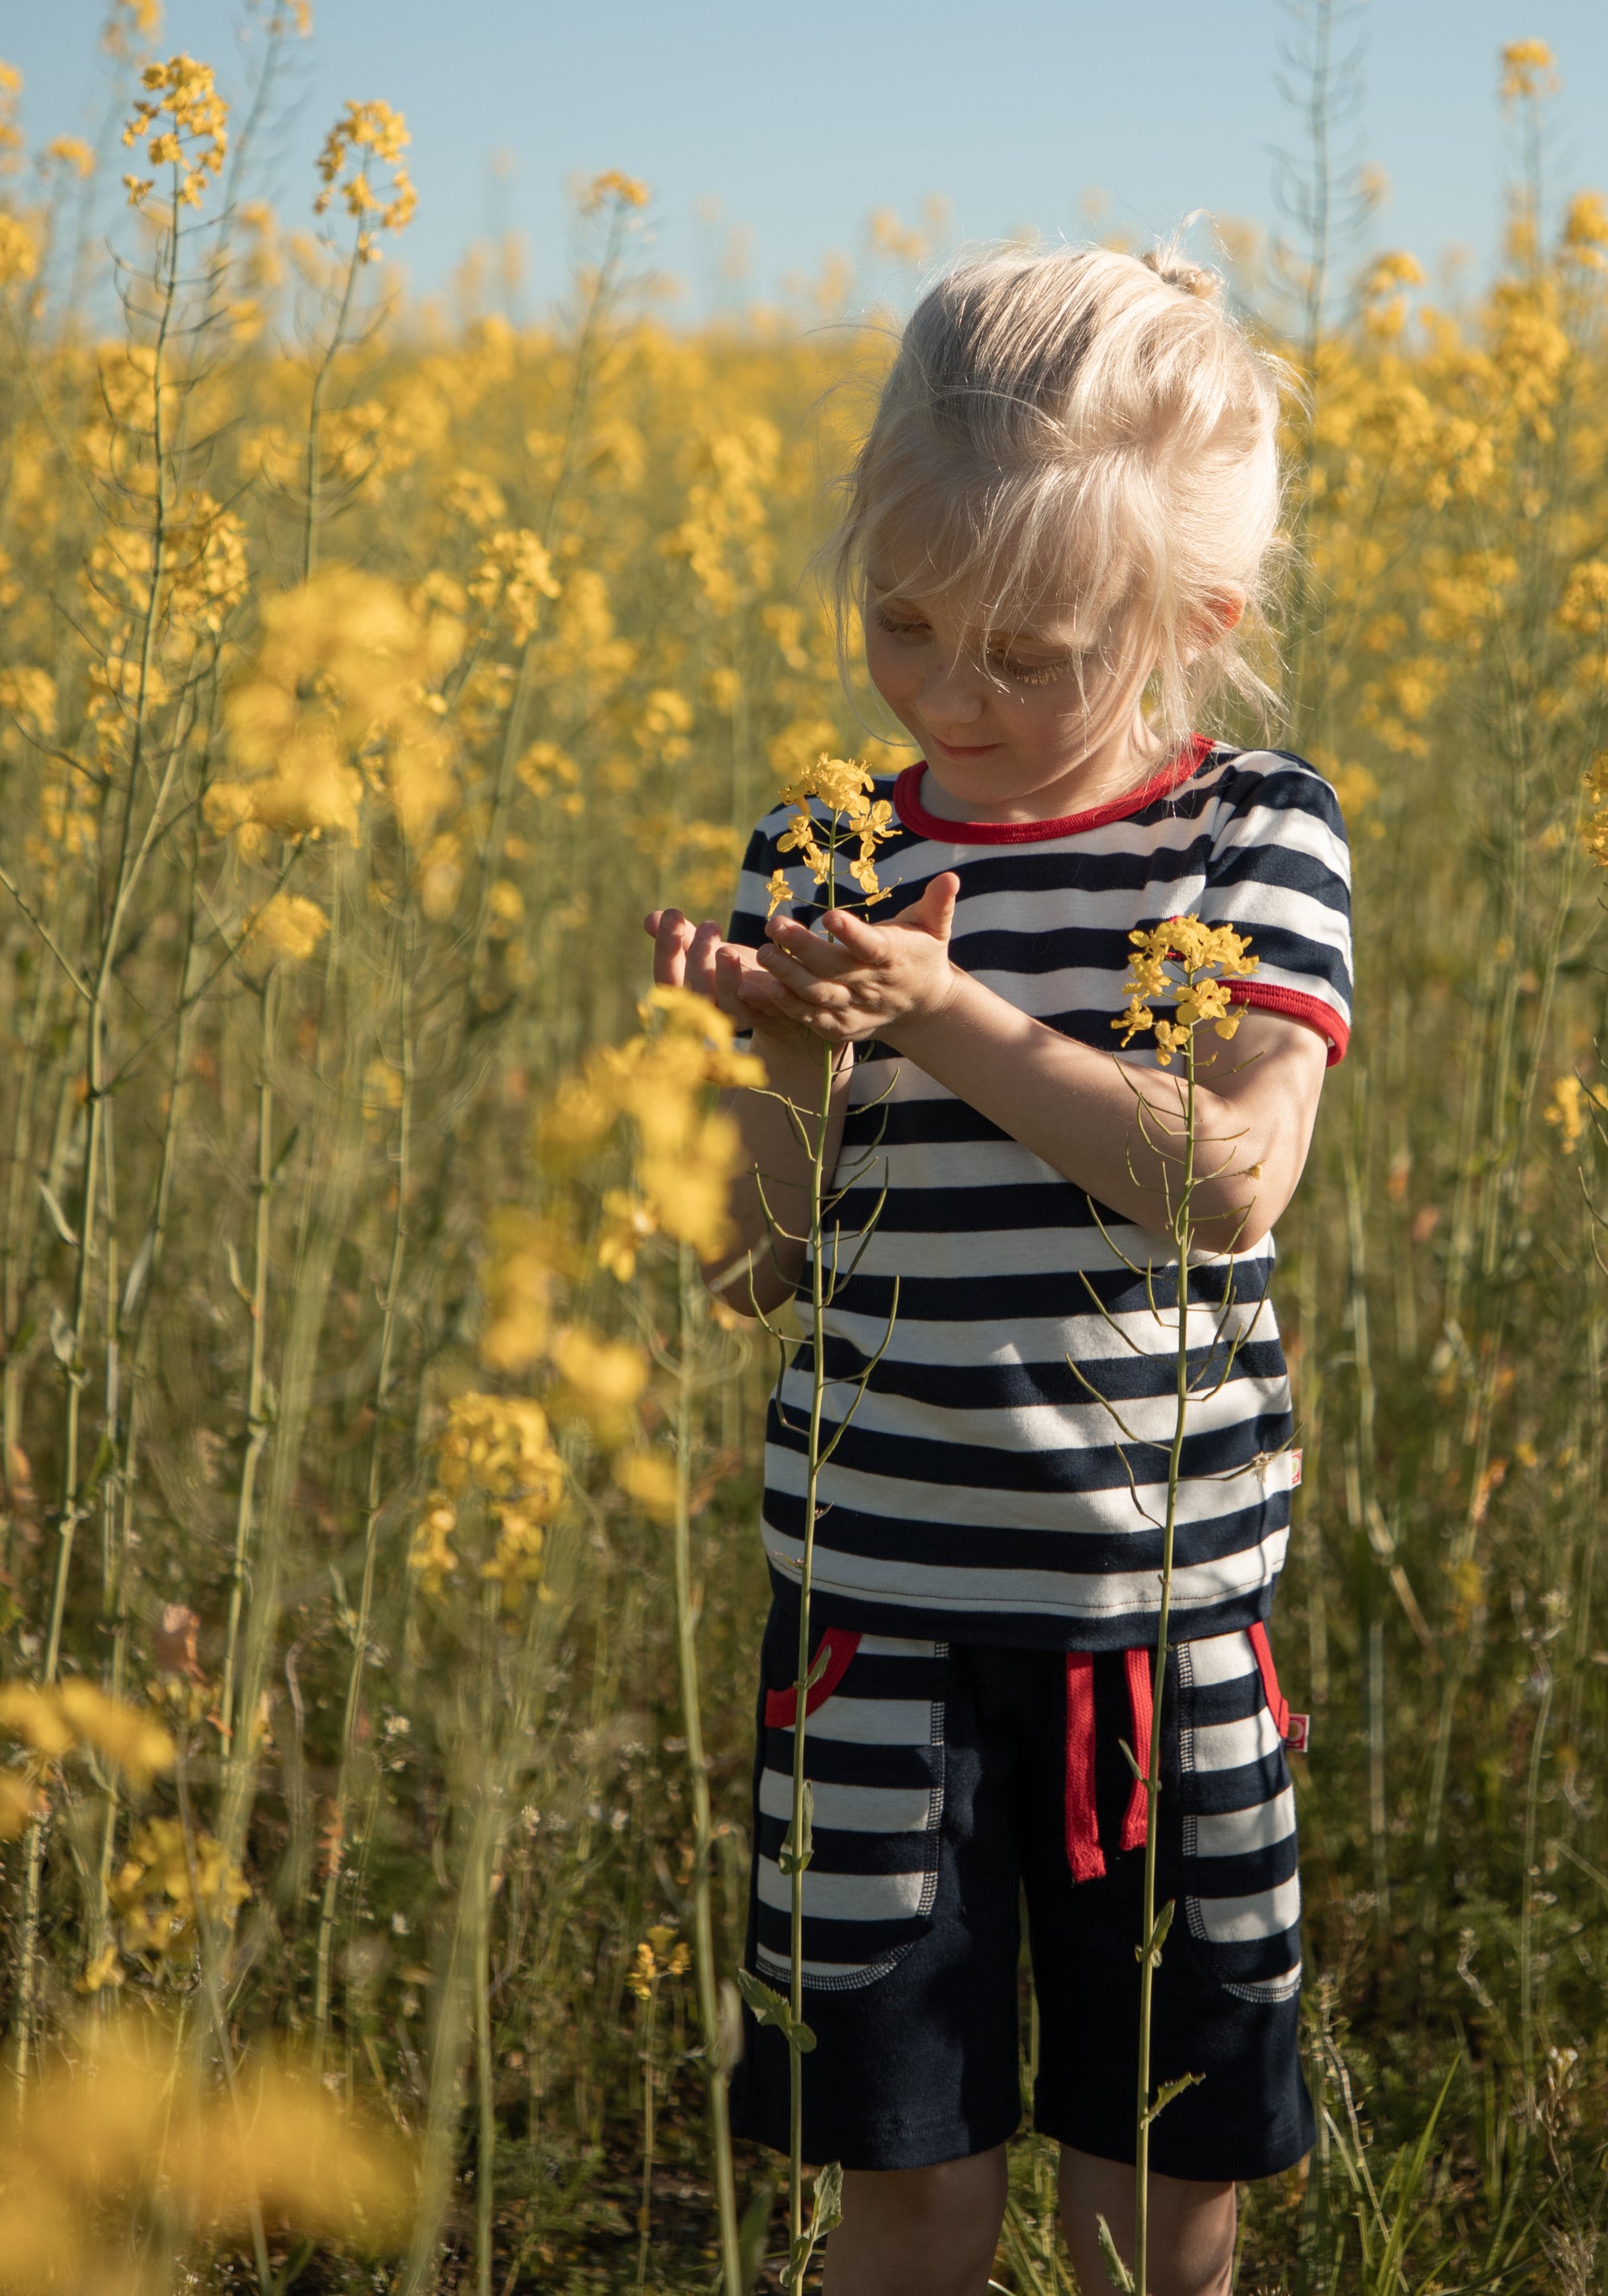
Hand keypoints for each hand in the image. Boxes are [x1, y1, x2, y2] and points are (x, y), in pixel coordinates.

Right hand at [643, 908, 805, 1041]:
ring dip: (725, 977)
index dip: (666, 948)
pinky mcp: (763, 1015)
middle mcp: (706, 1010)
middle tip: (709, 925)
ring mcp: (734, 1016)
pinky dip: (755, 996)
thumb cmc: (731, 965)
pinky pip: (758, 1009)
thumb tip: (651, 919)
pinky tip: (753, 979)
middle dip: (698, 958)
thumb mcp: (705, 947)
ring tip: (727, 951)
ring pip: (726, 1003)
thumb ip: (681, 936)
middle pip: (694, 992)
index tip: (672, 916)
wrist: (773, 985)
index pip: (666, 976)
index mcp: (685, 992)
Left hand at [746, 874, 960, 1045]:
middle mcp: (871, 984)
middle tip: (773, 924)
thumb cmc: (920, 952)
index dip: (851, 933)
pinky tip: (760, 987)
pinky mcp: (839, 1025)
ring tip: (763, 953)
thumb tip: (951, 878)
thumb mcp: (934, 927)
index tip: (829, 916)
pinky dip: (784, 1005)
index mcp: (893, 956)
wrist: (922, 1006)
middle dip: (802, 947)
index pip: (871, 946)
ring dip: (787, 976)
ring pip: (816, 994)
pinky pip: (807, 1017)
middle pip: (833, 968)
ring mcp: (854, 1008)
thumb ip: (939, 903)